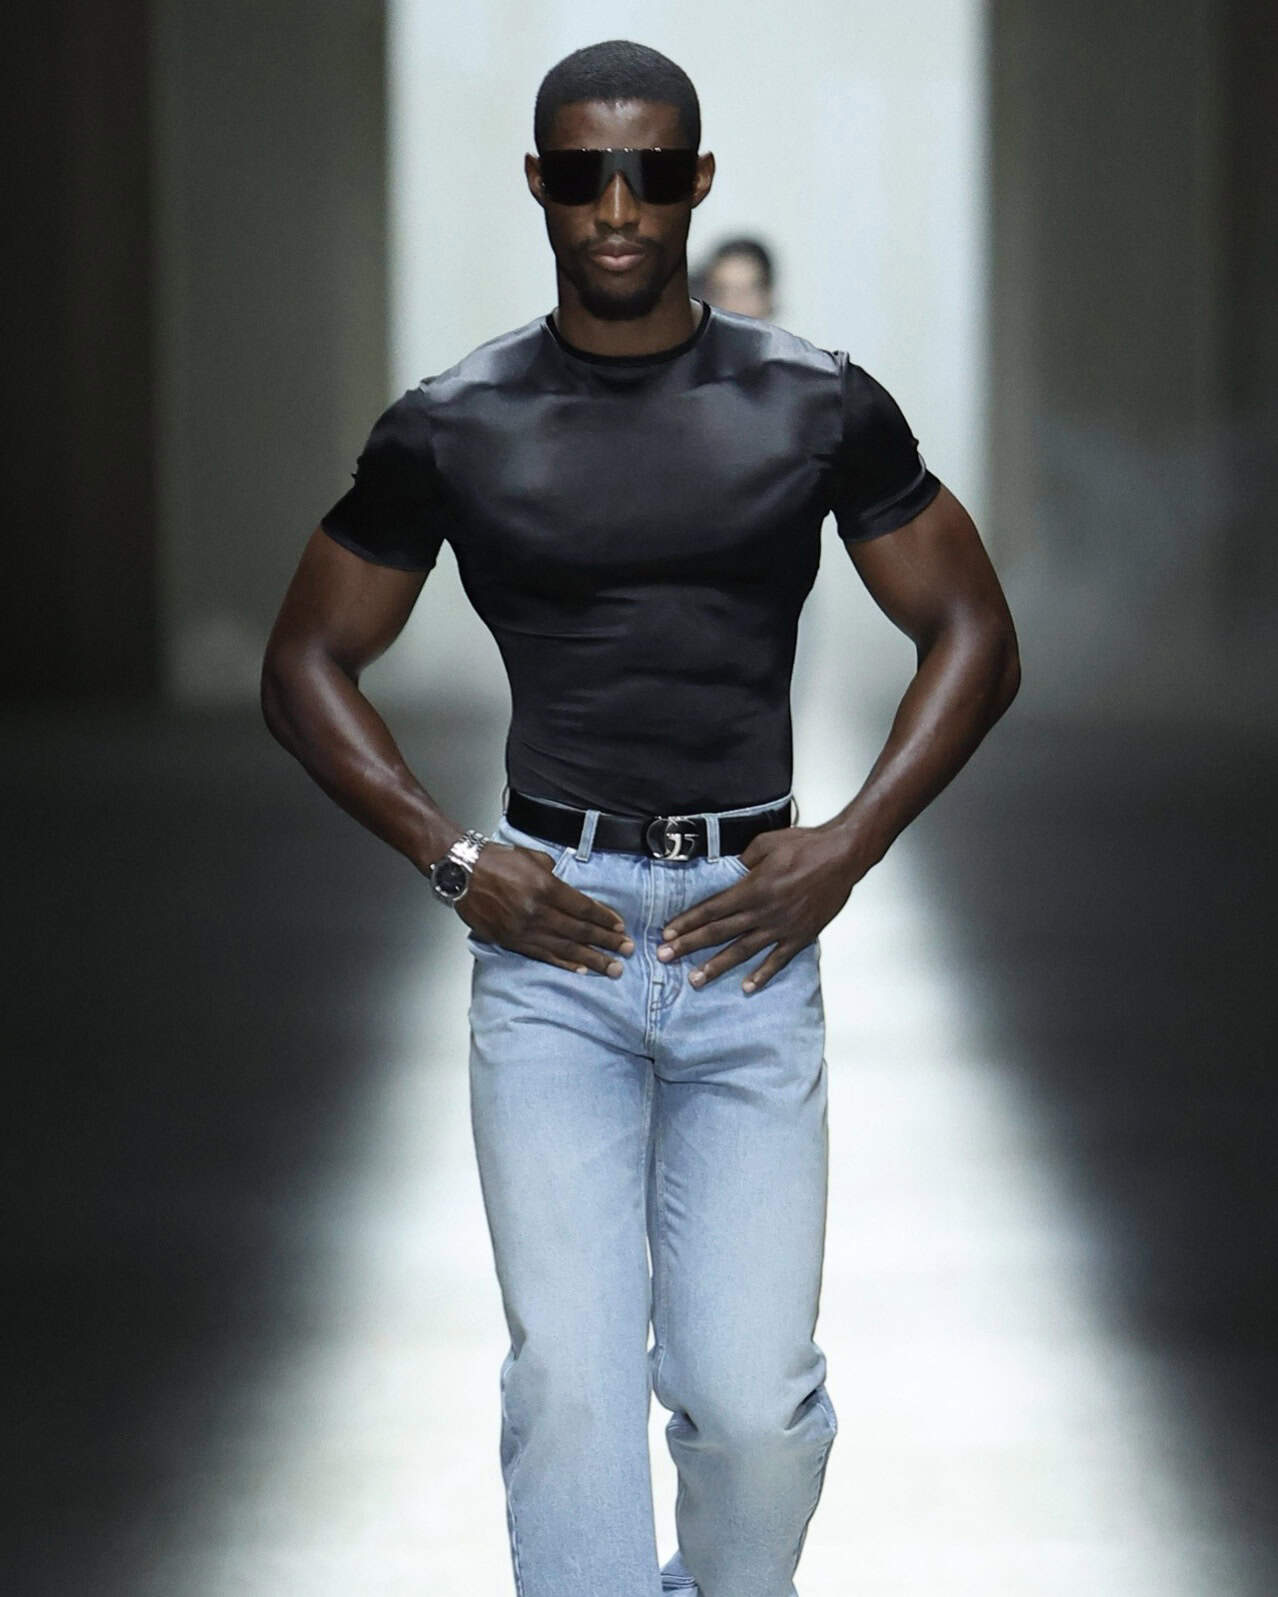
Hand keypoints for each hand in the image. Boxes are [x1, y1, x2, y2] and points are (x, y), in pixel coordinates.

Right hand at [457, 843, 633, 976]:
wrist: (461, 871)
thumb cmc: (495, 859)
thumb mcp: (531, 857)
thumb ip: (554, 873)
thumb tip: (568, 885)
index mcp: (545, 887)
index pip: (584, 907)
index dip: (605, 919)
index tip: (621, 927)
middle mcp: (537, 911)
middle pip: (580, 930)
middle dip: (607, 942)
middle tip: (627, 951)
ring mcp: (524, 929)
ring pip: (565, 947)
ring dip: (592, 959)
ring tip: (612, 968)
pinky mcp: (512, 941)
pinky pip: (544, 955)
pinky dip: (564, 963)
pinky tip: (581, 969)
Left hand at [656, 827, 860, 992]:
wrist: (842, 856)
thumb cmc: (806, 845)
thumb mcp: (765, 844)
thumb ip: (742, 861)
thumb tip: (729, 872)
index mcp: (752, 888)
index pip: (711, 909)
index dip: (687, 922)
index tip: (667, 934)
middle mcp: (763, 911)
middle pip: (719, 932)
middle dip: (689, 945)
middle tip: (665, 958)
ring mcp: (781, 927)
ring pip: (743, 951)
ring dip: (717, 966)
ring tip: (695, 980)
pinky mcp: (800, 936)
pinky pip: (778, 960)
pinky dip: (762, 975)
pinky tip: (747, 987)